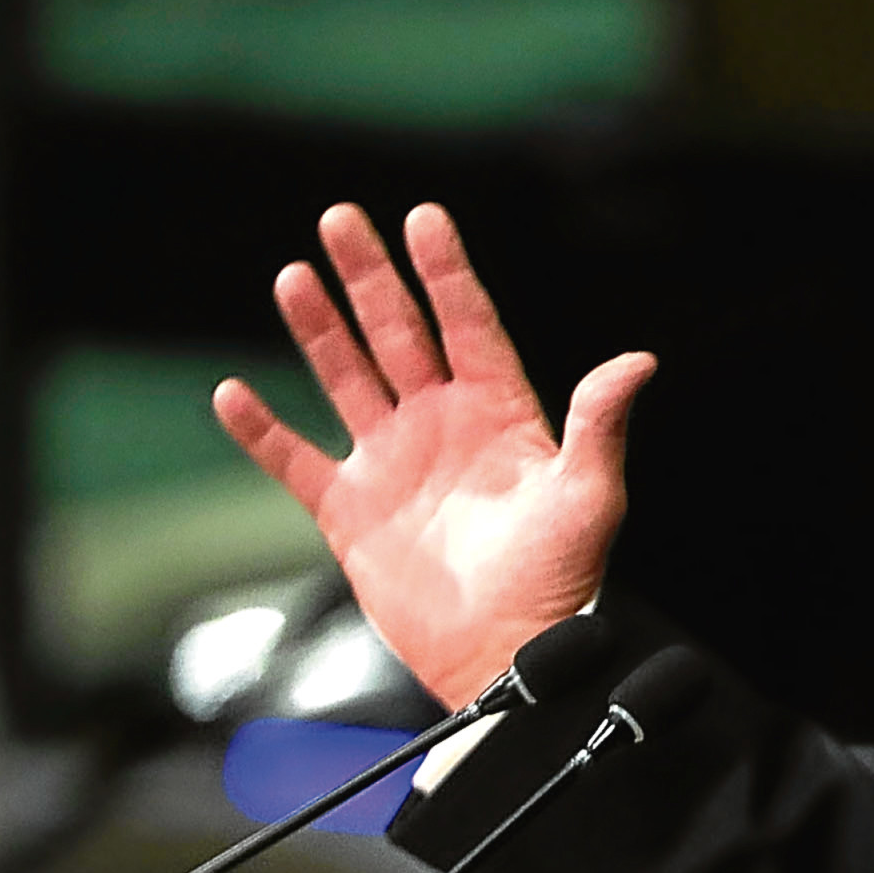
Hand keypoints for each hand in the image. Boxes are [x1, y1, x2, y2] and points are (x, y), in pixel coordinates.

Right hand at [212, 203, 654, 709]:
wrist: (510, 654)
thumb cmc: (561, 580)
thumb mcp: (590, 497)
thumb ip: (601, 424)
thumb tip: (640, 361)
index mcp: (500, 413)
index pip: (468, 325)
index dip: (446, 272)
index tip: (425, 217)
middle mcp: (443, 426)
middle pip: (399, 334)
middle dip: (371, 277)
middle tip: (341, 218)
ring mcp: (393, 463)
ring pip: (347, 377)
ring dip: (320, 329)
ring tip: (295, 274)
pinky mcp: (351, 511)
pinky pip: (295, 460)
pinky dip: (261, 430)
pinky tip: (233, 394)